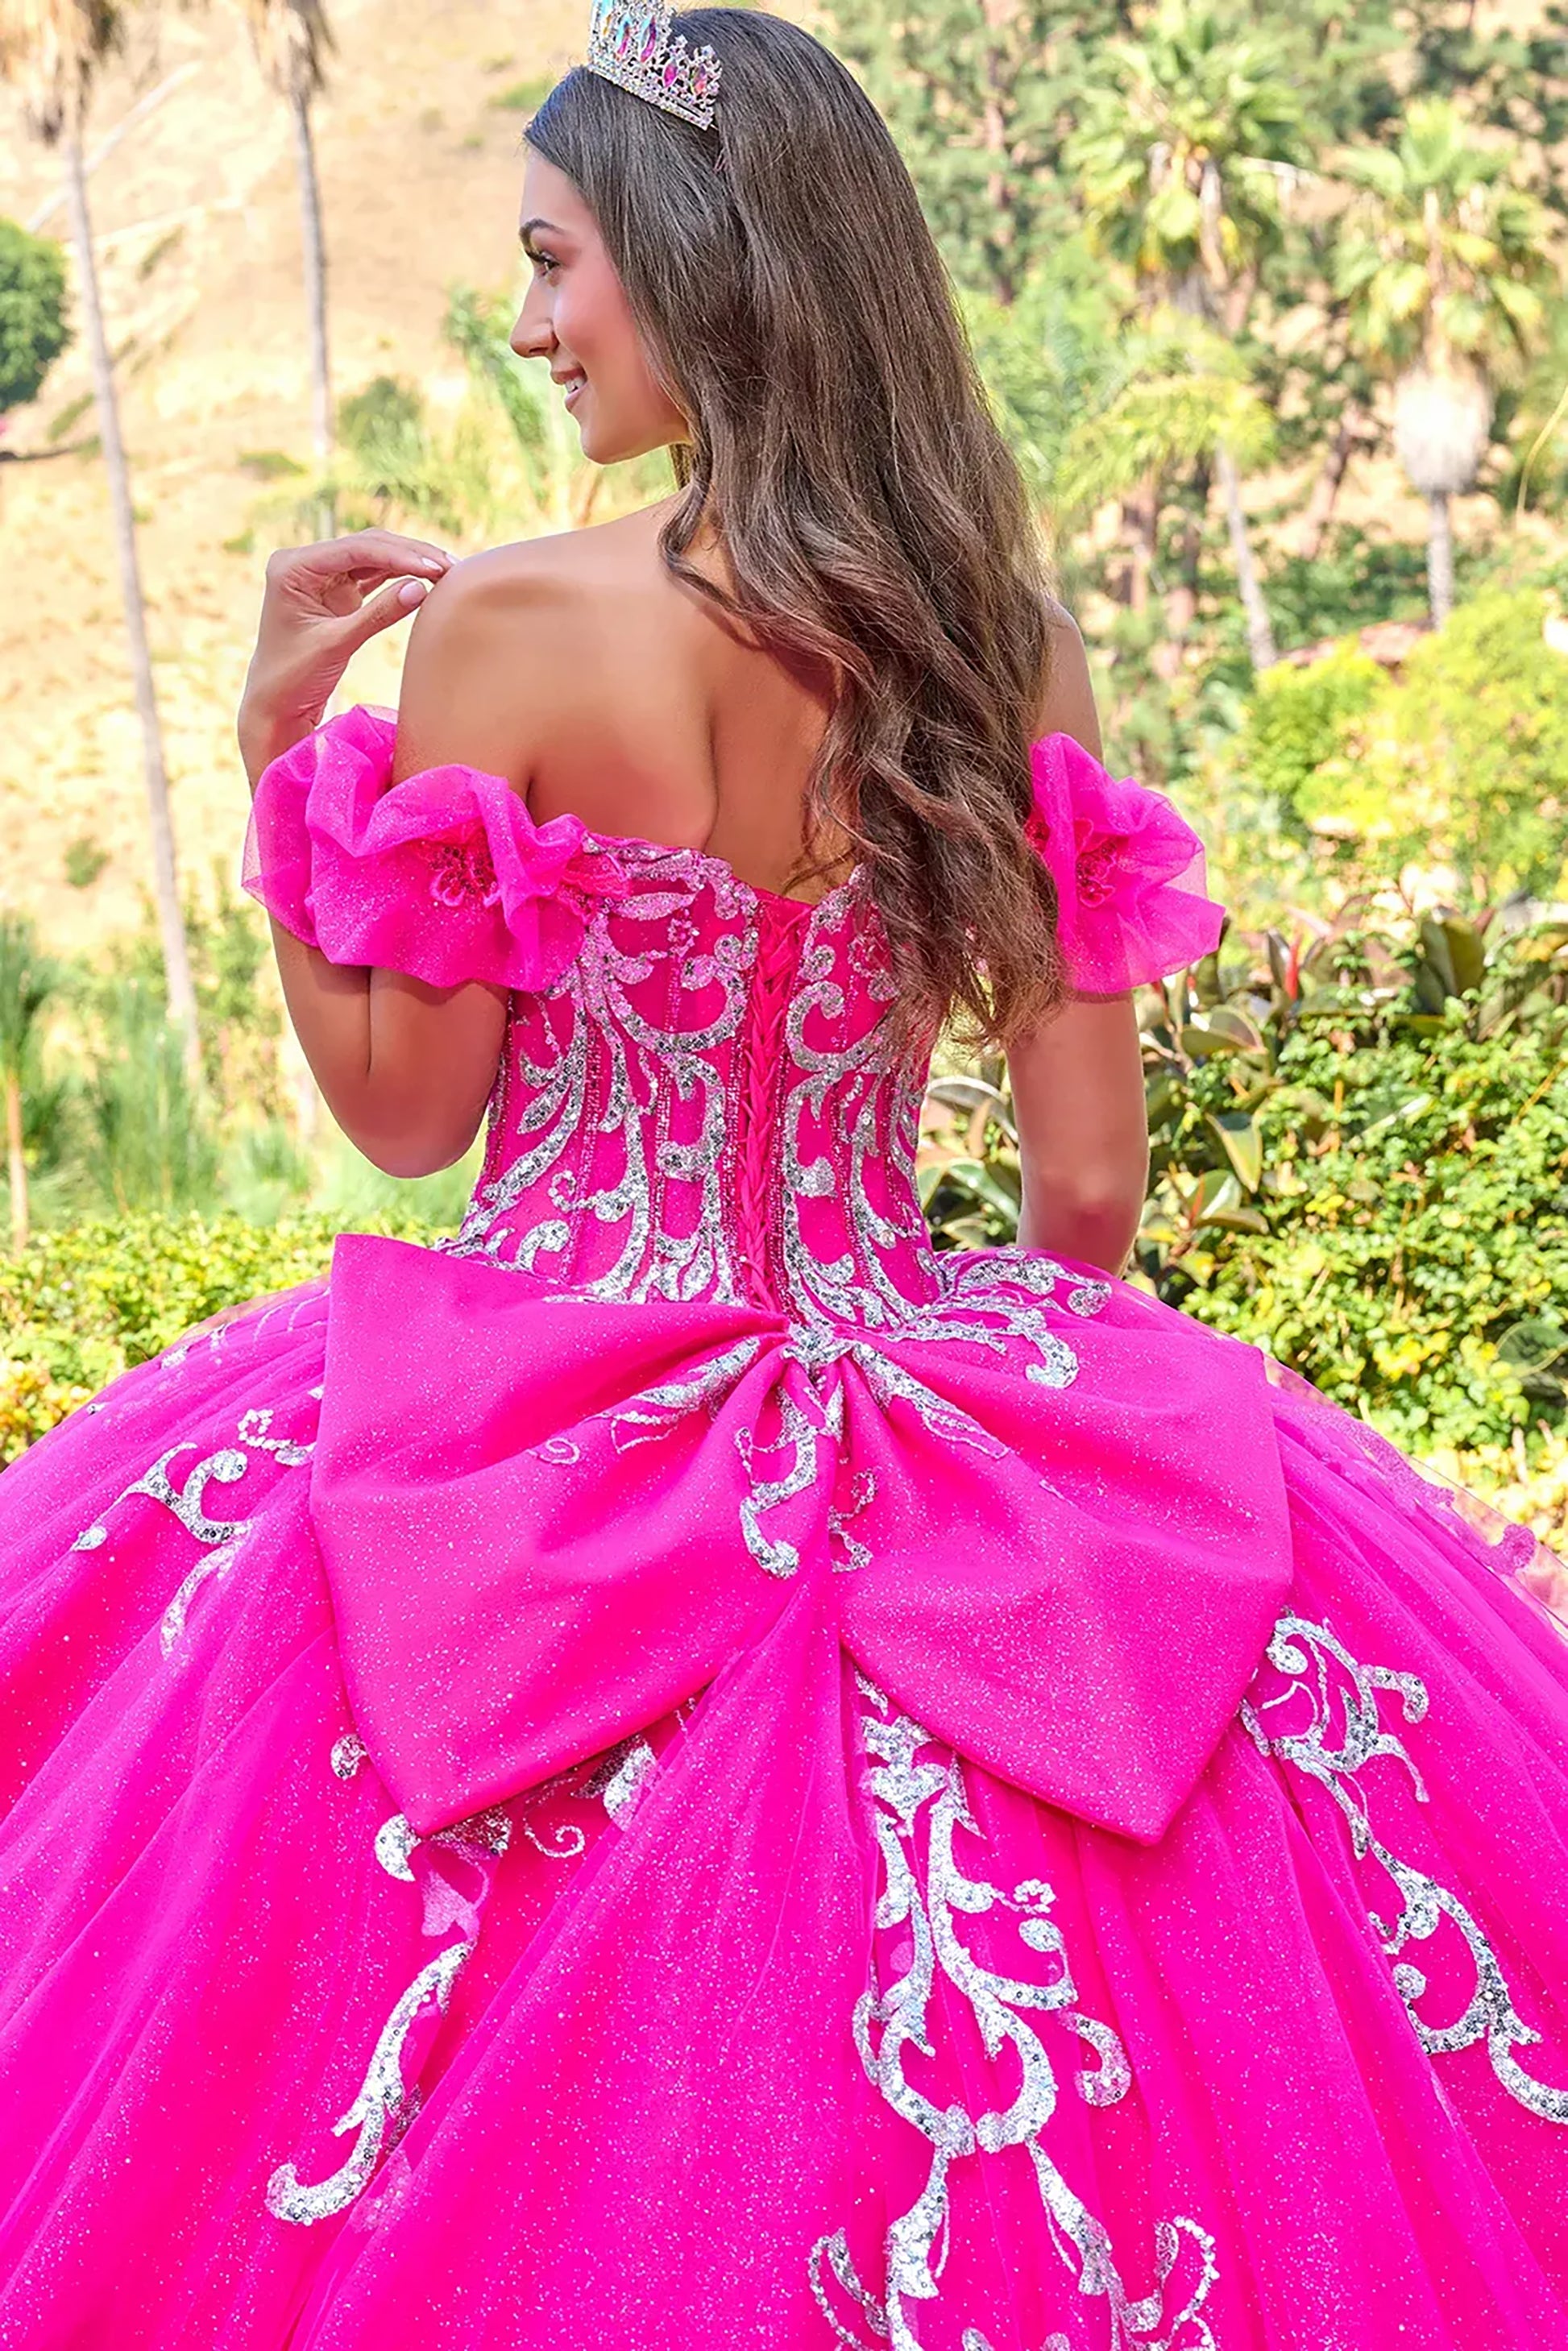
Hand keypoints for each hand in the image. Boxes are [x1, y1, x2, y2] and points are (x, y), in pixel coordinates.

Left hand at [238, 529, 453, 786]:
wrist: (276, 703)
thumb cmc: (294, 677)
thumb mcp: (337, 645)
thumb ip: (378, 615)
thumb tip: (422, 587)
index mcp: (293, 567)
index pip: (354, 550)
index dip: (399, 556)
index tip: (436, 568)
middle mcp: (306, 562)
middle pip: (367, 546)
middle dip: (410, 554)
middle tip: (452, 565)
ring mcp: (322, 575)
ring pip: (374, 556)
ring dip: (410, 562)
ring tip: (448, 570)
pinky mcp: (336, 591)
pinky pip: (373, 575)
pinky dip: (401, 576)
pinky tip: (429, 579)